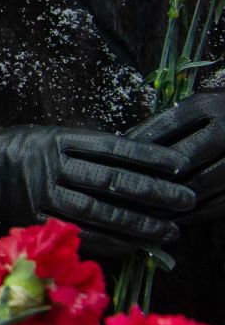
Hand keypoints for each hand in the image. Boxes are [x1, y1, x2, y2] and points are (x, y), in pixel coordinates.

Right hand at [0, 125, 194, 245]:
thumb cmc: (13, 151)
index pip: (113, 148)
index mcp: (55, 140)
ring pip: (97, 210)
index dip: (148, 157)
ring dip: (137, 222)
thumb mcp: (45, 137)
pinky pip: (76, 232)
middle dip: (153, 192)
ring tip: (168, 230)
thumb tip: (133, 160)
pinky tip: (132, 246)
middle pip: (110, 180)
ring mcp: (39, 193)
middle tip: (186, 200)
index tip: (178, 165)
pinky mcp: (31, 218)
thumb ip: (83, 148)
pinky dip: (107, 241)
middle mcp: (48, 165)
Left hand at [127, 93, 224, 225]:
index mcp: (210, 104)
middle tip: (119, 195)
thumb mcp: (201, 105)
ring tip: (141, 214)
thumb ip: (171, 122)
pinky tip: (175, 221)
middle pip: (181, 159)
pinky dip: (195, 215)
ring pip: (199, 185)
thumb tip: (125, 146)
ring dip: (168, 202)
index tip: (110, 161)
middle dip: (149, 178)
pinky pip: (220, 204)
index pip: (165, 126)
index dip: (136, 146)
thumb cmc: (223, 111)